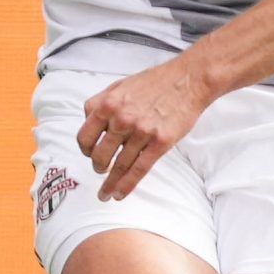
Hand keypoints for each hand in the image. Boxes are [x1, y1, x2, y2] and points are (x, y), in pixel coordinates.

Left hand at [77, 58, 218, 200]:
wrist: (188, 80)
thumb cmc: (156, 82)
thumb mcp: (120, 86)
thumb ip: (103, 103)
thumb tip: (90, 122)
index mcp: (108, 104)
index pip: (85, 135)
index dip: (85, 149)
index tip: (89, 153)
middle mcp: (121, 119)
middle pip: (99, 154)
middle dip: (98, 166)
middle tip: (100, 169)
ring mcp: (141, 132)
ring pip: (118, 165)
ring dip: (109, 183)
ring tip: (106, 192)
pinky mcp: (160, 143)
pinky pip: (138, 170)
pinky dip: (126, 185)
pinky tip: (119, 194)